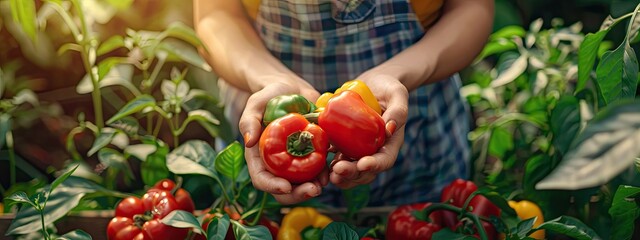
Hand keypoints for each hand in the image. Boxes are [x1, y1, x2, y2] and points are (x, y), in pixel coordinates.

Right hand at [240, 80, 325, 204]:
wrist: (292, 89)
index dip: (272, 186)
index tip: (286, 187)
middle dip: (298, 194)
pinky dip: (325, 173)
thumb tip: (249, 142)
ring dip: (314, 187)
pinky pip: (318, 170)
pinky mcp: (311, 153)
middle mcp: (276, 163)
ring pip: (302, 183)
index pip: (262, 179)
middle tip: (313, 190)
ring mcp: (294, 160)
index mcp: (259, 156)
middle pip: (284, 188)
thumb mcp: (256, 104)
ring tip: (325, 182)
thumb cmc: (269, 95)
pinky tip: (333, 170)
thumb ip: (249, 121)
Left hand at [329, 73, 408, 188]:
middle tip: (338, 170)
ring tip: (330, 174)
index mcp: (390, 143)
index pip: (385, 160)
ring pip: (350, 168)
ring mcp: (358, 149)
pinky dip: (328, 162)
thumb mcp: (397, 93)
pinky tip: (319, 160)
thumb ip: (398, 110)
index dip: (374, 165)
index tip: (362, 165)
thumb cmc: (389, 87)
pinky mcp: (344, 143)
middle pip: (365, 171)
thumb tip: (389, 129)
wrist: (372, 84)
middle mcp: (374, 150)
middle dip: (352, 174)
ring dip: (341, 174)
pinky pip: (336, 156)